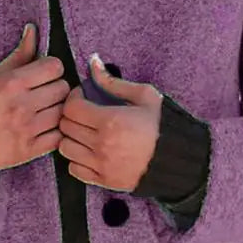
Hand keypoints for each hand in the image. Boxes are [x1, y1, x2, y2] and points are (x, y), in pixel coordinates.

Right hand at [0, 24, 70, 172]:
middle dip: (56, 89)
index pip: (55, 67)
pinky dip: (55, 133)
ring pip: (63, 113)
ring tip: (45, 112)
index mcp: (12, 83)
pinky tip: (44, 129)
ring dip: (57, 111)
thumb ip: (19, 54)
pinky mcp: (29, 150)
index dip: (51, 70)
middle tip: (45, 94)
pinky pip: (59, 137)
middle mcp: (21, 105)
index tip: (43, 76)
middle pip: (63, 89)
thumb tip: (33, 30)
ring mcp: (27, 129)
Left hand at [58, 56, 162, 191]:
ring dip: (72, 138)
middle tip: (85, 114)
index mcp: (110, 121)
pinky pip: (74, 169)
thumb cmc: (162, 126)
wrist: (177, 160)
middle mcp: (101, 144)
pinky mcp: (103, 181)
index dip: (74, 98)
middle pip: (66, 127)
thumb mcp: (144, 96)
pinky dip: (76, 160)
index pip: (71, 108)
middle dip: (72, 116)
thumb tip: (93, 62)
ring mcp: (101, 165)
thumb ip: (113, 81)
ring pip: (65, 148)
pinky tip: (89, 151)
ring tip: (85, 133)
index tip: (83, 97)